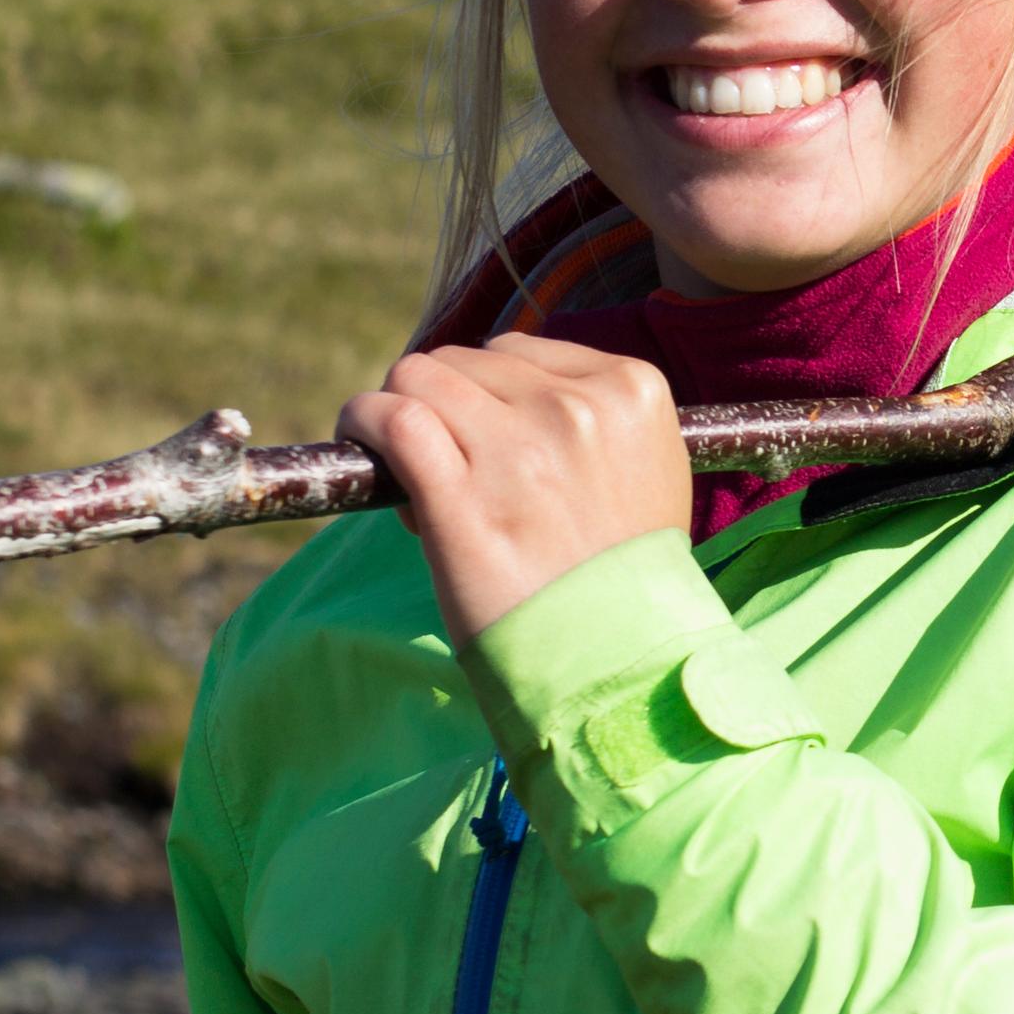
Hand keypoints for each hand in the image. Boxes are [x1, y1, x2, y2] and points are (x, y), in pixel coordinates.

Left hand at [338, 336, 690, 640]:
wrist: (617, 660)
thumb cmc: (629, 578)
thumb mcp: (651, 472)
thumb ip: (599, 419)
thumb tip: (512, 394)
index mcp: (632, 390)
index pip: (520, 353)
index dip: (490, 395)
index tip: (488, 442)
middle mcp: (576, 406)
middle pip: (466, 362)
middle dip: (447, 408)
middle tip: (453, 469)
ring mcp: (517, 448)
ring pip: (419, 377)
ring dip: (400, 412)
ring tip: (411, 467)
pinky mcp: (460, 494)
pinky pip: (390, 419)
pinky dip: (364, 422)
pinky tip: (362, 442)